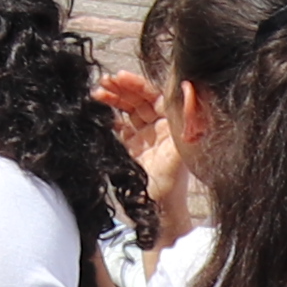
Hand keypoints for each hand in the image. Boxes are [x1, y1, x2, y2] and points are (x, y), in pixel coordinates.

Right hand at [100, 67, 187, 224]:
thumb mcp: (179, 149)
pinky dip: (109, 117)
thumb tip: (189, 90)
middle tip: (104, 80)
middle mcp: (159, 127)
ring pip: (127, 111)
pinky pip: (119, 126)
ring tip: (97, 92)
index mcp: (173, 124)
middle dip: (122, 88)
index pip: (155, 95)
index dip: (137, 84)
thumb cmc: (171, 182)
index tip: (120, 76)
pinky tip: (98, 110)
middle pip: (139, 100)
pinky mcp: (131, 148)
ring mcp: (144, 137)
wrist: (157, 210)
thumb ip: (185, 120)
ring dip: (113, 99)